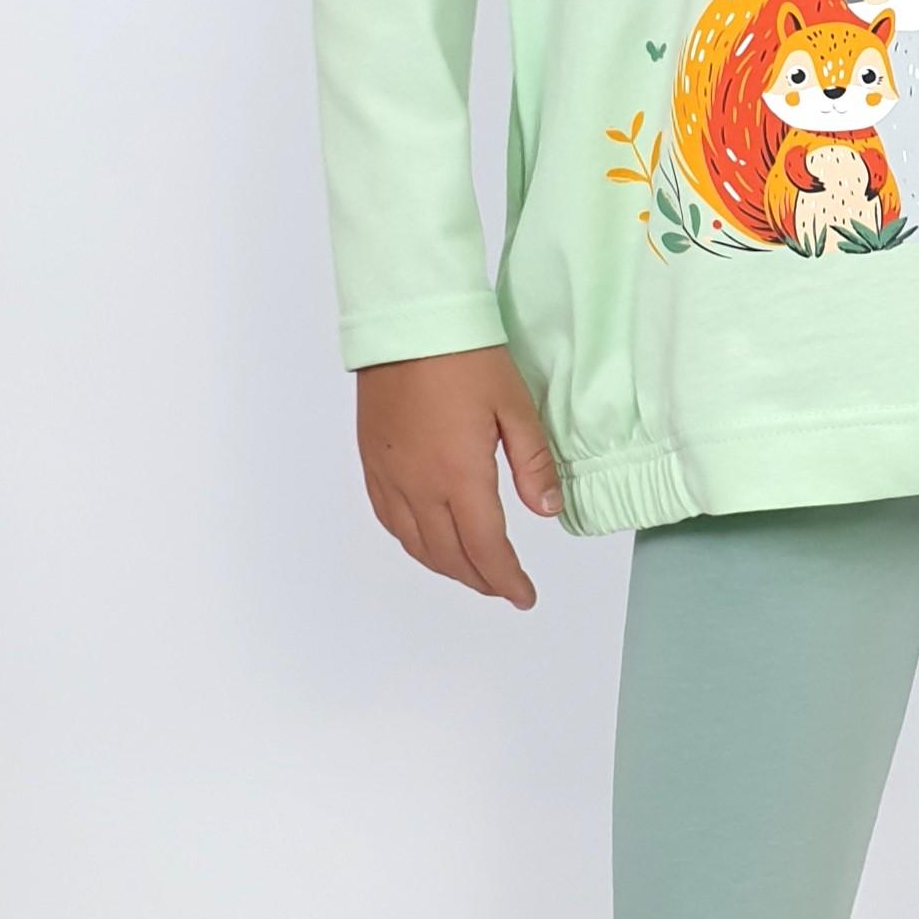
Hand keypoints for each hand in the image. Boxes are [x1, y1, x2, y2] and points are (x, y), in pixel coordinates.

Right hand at [355, 345, 562, 608]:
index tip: (525, 596)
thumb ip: (533, 463)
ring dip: (447, 567)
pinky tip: (427, 541)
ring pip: (416, 545)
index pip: (486, 548)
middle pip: (450, 556)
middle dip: (480, 579)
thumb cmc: (465, 356)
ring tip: (472, 572)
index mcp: (460, 476)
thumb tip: (547, 511)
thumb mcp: (515, 406)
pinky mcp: (372, 462)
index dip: (507, 580)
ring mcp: (391, 476)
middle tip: (504, 586)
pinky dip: (412, 542)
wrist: (406, 322)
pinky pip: (389, 519)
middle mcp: (419, 486)